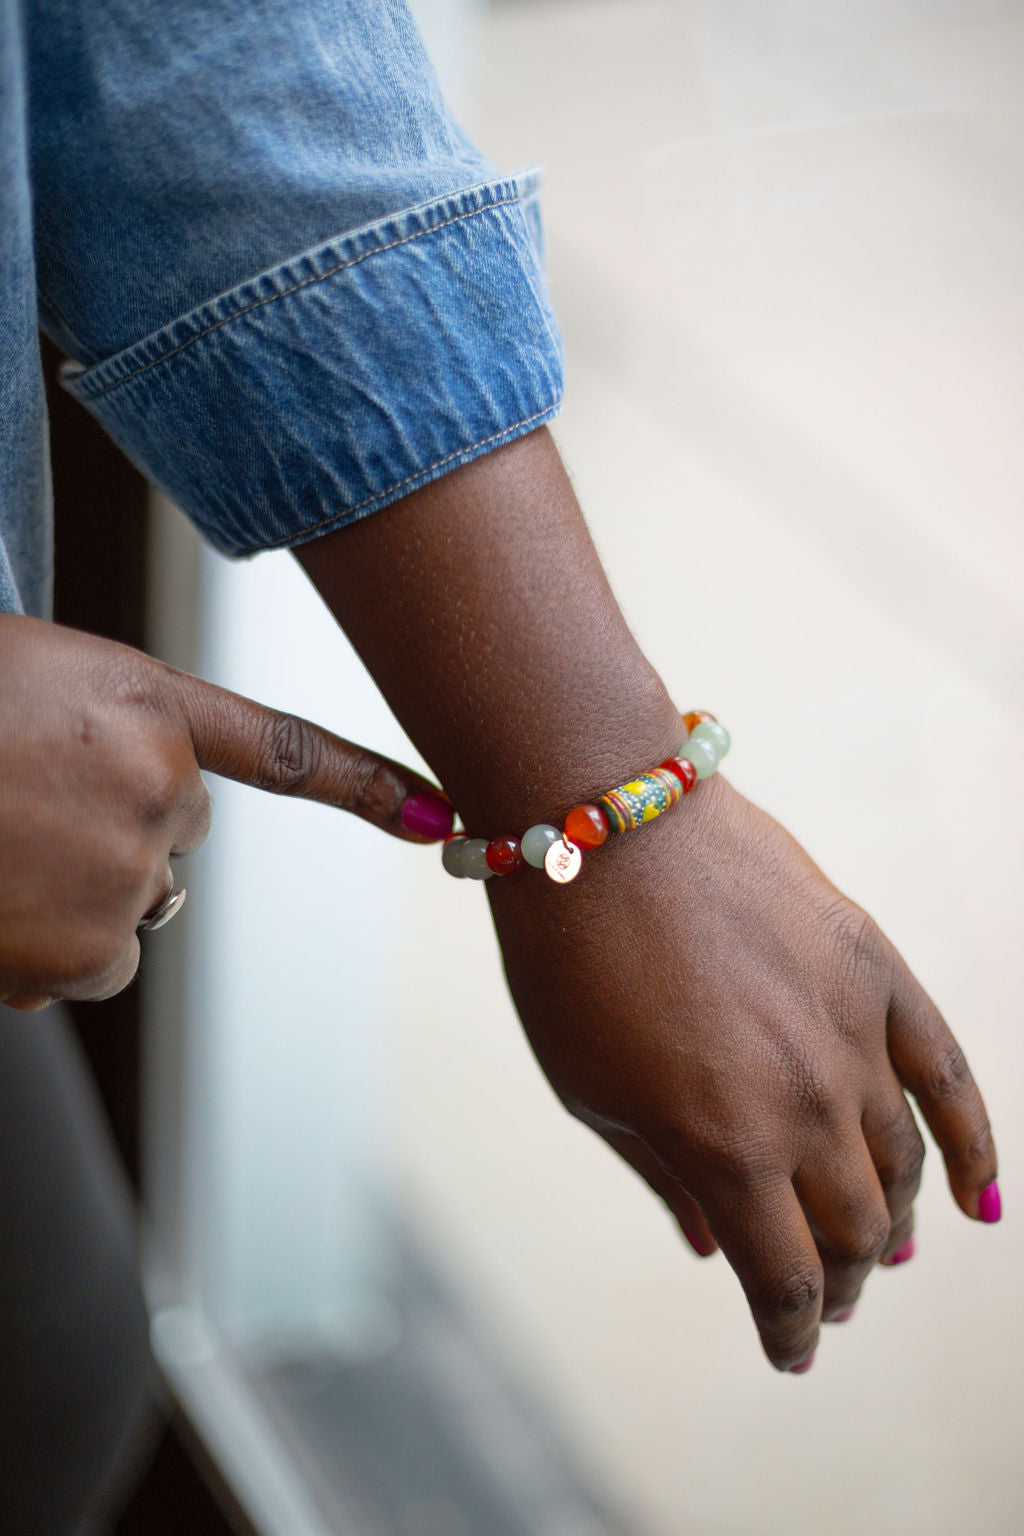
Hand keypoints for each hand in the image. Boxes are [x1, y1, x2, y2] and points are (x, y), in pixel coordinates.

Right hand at [0, 615, 449, 1008]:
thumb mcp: (31, 687)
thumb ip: (105, 742)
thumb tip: (158, 836)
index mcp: (144, 706)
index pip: (284, 751)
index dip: (365, 786)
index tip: (441, 817)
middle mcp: (160, 792)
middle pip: (176, 839)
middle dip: (118, 831)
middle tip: (23, 805)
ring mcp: (126, 875)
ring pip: (132, 909)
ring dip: (77, 897)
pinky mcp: (83, 951)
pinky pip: (92, 966)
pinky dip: (49, 952)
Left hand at [490, 773, 997, 1371]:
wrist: (602, 823)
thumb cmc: (571, 961)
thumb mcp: (588, 1088)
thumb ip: (661, 1177)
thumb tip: (712, 1250)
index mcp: (722, 1146)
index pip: (785, 1278)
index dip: (788, 1329)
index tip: (787, 1351)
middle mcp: (803, 1103)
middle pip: (854, 1230)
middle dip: (840, 1281)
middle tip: (824, 1296)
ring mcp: (850, 1034)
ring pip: (899, 1164)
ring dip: (892, 1222)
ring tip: (881, 1248)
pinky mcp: (874, 969)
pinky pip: (947, 1072)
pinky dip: (973, 1143)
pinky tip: (980, 1198)